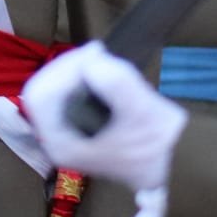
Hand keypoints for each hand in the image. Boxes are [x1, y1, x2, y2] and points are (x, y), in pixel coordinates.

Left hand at [22, 41, 187, 190]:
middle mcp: (57, 140)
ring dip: (76, 68)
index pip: (40, 95)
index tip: (94, 55)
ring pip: (54, 87)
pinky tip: (103, 69)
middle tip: (100, 52)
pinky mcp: (80, 123)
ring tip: (103, 58)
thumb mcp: (142, 111)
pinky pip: (67, 91)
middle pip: (44, 88)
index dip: (63, 68)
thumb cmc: (158, 144)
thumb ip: (116, 84)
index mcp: (62, 144)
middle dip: (69, 66)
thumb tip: (93, 61)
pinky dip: (81, 75)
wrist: (177, 164)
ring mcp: (67, 131)